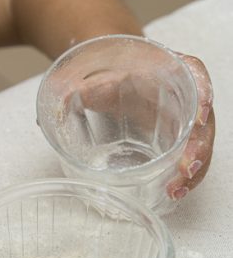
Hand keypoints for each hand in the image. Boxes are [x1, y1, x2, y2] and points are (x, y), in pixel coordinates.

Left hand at [48, 46, 214, 200]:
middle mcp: (184, 94)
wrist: (107, 73)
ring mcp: (183, 118)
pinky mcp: (175, 138)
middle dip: (198, 146)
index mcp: (170, 68)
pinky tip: (173, 189)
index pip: (196, 75)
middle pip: (202, 120)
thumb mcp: (93, 77)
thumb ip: (76, 87)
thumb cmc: (107, 72)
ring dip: (193, 168)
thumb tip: (54, 103)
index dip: (203, 94)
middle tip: (184, 167)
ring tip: (175, 188)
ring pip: (200, 143)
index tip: (200, 114)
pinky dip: (184, 175)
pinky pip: (188, 157)